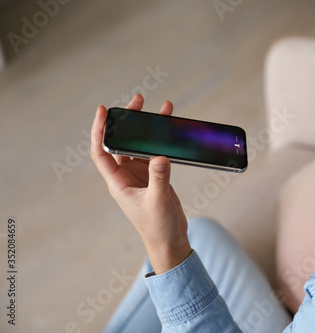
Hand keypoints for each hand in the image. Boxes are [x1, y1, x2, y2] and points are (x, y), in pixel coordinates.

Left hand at [90, 94, 191, 273]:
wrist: (169, 241)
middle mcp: (126, 176)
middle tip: (138, 102)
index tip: (104, 111)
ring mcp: (141, 176)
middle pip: (121, 142)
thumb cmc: (157, 227)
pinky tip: (169, 131)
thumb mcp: (157, 202)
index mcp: (118, 182)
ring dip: (147, 129)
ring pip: (140, 146)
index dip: (99, 130)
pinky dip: (161, 141)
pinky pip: (155, 153)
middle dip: (128, 122)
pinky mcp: (155, 177)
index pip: (101, 151)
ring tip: (159, 110)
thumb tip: (159, 155)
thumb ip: (159, 178)